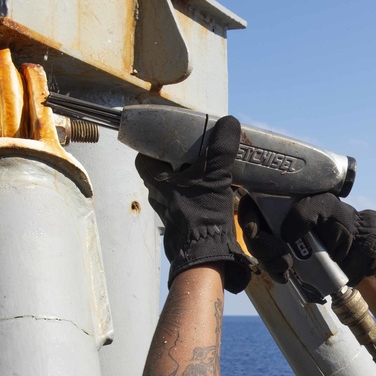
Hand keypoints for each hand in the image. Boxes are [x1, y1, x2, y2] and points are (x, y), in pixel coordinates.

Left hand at [135, 116, 250, 292]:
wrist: (203, 253)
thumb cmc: (201, 213)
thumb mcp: (215, 174)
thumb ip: (221, 148)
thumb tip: (229, 122)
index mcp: (153, 176)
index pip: (146, 150)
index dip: (159, 142)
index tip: (177, 137)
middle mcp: (154, 191)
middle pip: (161, 166)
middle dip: (177, 159)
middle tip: (197, 152)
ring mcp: (165, 208)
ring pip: (171, 185)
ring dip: (186, 178)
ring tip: (207, 171)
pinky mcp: (177, 222)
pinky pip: (182, 200)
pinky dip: (193, 194)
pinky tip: (210, 193)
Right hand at [237, 193, 375, 287]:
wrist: (357, 250)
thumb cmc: (343, 222)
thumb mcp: (328, 207)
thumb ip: (306, 212)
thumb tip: (284, 234)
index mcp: (283, 201)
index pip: (253, 203)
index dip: (247, 216)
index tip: (253, 230)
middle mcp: (276, 220)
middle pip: (252, 231)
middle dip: (261, 246)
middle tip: (281, 256)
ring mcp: (279, 242)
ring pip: (259, 251)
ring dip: (268, 262)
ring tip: (287, 268)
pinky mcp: (285, 260)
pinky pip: (271, 267)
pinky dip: (275, 273)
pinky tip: (286, 277)